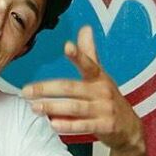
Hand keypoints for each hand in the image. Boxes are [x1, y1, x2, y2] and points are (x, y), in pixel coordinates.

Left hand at [22, 26, 144, 153]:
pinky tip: (53, 124)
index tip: (67, 47)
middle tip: (26, 91)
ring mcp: (104, 109)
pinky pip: (84, 125)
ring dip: (53, 107)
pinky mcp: (105, 126)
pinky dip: (68, 125)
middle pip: (71, 88)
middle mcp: (102, 91)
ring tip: (34, 107)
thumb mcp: (101, 75)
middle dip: (47, 89)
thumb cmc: (108, 98)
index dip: (78, 55)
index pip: (89, 63)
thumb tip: (85, 28)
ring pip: (75, 107)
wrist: (129, 127)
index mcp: (99, 77)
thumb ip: (89, 54)